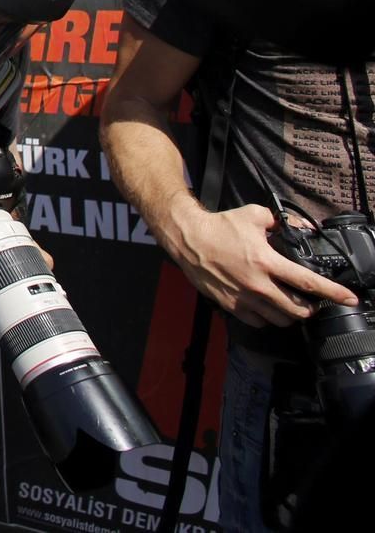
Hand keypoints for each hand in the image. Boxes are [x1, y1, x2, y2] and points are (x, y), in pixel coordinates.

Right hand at [172, 203, 358, 327]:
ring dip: (290, 315)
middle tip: (313, 302)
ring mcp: (242, 297)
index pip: (307, 282)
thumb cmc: (220, 226)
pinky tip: (267, 307)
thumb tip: (303, 227)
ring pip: (279, 319)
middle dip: (311, 308)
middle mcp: (257, 284)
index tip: (348, 298)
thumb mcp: (254, 215)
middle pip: (297, 310)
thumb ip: (282, 221)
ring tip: (290, 306)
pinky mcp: (229, 304)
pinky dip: (266, 317)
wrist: (188, 238)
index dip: (333, 292)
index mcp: (266, 261)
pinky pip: (257, 322)